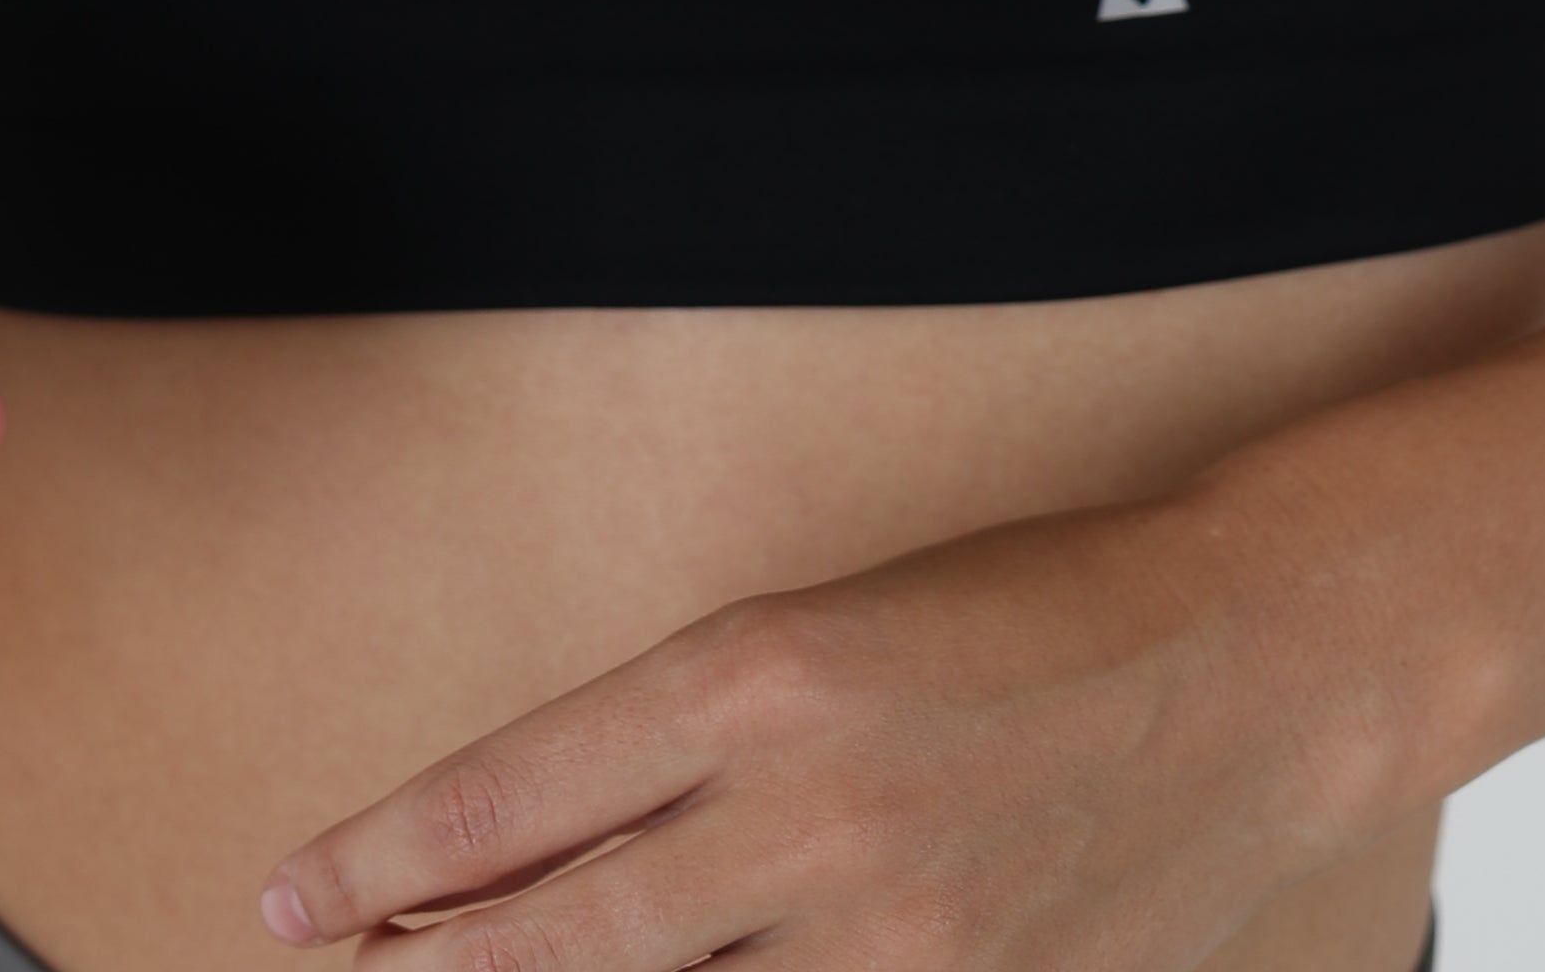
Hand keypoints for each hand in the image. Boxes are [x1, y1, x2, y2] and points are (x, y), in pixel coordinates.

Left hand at [257, 485, 1381, 971]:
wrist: (1257, 660)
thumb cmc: (1036, 607)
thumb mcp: (834, 625)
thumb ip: (694, 743)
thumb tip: (542, 849)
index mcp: (757, 671)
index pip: (508, 797)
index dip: (378, 865)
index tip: (287, 899)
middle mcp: (804, 814)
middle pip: (553, 945)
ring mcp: (892, 941)